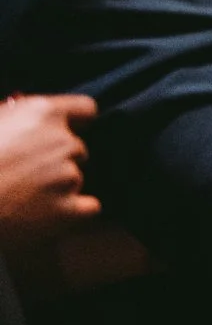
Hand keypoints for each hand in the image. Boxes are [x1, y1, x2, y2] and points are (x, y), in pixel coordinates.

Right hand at [0, 95, 100, 250]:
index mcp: (41, 113)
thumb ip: (11, 116)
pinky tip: (40, 216)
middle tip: (22, 174)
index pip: (85, 109)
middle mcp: (62, 141)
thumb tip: (20, 109)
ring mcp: (67, 177)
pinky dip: (70, 214)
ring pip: (75, 179)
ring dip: (56, 187)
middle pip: (76, 148)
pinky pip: (87, 208)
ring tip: (18, 197)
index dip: (75, 121)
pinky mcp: (67, 211)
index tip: (64, 130)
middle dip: (56, 160)